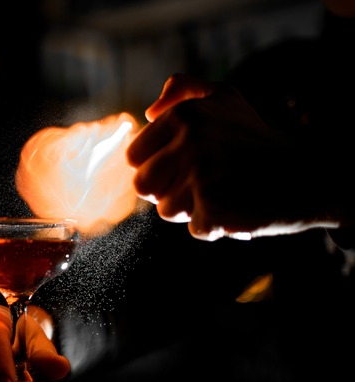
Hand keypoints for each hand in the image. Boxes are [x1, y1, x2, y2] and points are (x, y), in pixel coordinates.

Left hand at [126, 73, 340, 240]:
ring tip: (225, 192)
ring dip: (193, 210)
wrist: (311, 175)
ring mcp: (201, 174)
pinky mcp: (213, 206)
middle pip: (143, 186)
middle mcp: (189, 140)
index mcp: (183, 115)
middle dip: (168, 191)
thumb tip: (149, 112)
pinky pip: (195, 228)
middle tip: (205, 184)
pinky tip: (239, 207)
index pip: (134, 157)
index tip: (186, 165)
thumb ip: (184, 91)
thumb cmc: (258, 140)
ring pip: (167, 210)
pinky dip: (216, 226)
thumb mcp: (225, 99)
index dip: (157, 168)